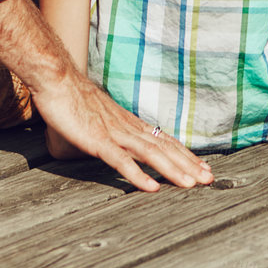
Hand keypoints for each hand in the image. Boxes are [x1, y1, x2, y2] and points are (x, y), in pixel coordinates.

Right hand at [31, 77, 214, 190]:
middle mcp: (128, 128)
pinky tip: (152, 188)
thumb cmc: (74, 97)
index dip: (184, 154)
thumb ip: (113, 128)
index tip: (202, 167)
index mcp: (130, 123)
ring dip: (173, 170)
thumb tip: (120, 139)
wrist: (58, 79)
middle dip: (188, 164)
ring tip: (191, 184)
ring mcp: (115, 134)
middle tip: (210, 179)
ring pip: (151, 154)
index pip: (163, 140)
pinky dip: (138, 175)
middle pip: (164, 148)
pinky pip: (122, 161)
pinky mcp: (98, 141)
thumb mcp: (100, 115)